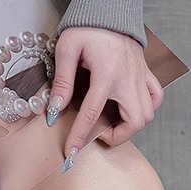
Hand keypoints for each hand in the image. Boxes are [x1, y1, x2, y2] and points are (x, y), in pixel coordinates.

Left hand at [49, 27, 163, 157]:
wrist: (109, 9)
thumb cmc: (88, 27)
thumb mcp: (67, 49)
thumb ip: (62, 81)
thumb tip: (55, 110)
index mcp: (106, 75)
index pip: (91, 115)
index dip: (80, 137)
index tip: (71, 154)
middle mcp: (128, 78)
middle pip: (134, 121)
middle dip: (117, 136)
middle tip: (99, 135)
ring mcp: (140, 76)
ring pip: (148, 113)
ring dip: (131, 125)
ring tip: (112, 123)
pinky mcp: (145, 72)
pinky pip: (155, 96)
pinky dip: (147, 108)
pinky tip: (130, 109)